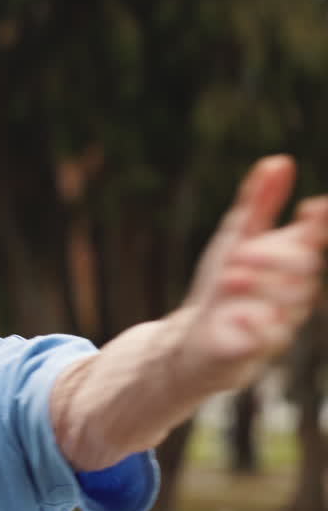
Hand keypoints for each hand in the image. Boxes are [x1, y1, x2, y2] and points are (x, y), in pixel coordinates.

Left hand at [176, 155, 327, 391]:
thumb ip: (258, 203)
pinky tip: (238, 315)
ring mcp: (278, 323)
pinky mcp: (256, 350)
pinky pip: (267, 339)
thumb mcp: (236, 238)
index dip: (319, 225)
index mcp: (290, 263)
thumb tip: (279, 160)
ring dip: (260, 287)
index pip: (315, 241)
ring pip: (289, 304)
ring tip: (229, 277)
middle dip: (277, 258)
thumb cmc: (223, 284)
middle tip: (240, 253)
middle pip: (305, 271)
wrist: (195, 336)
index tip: (313, 207)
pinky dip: (255, 325)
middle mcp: (293, 293)